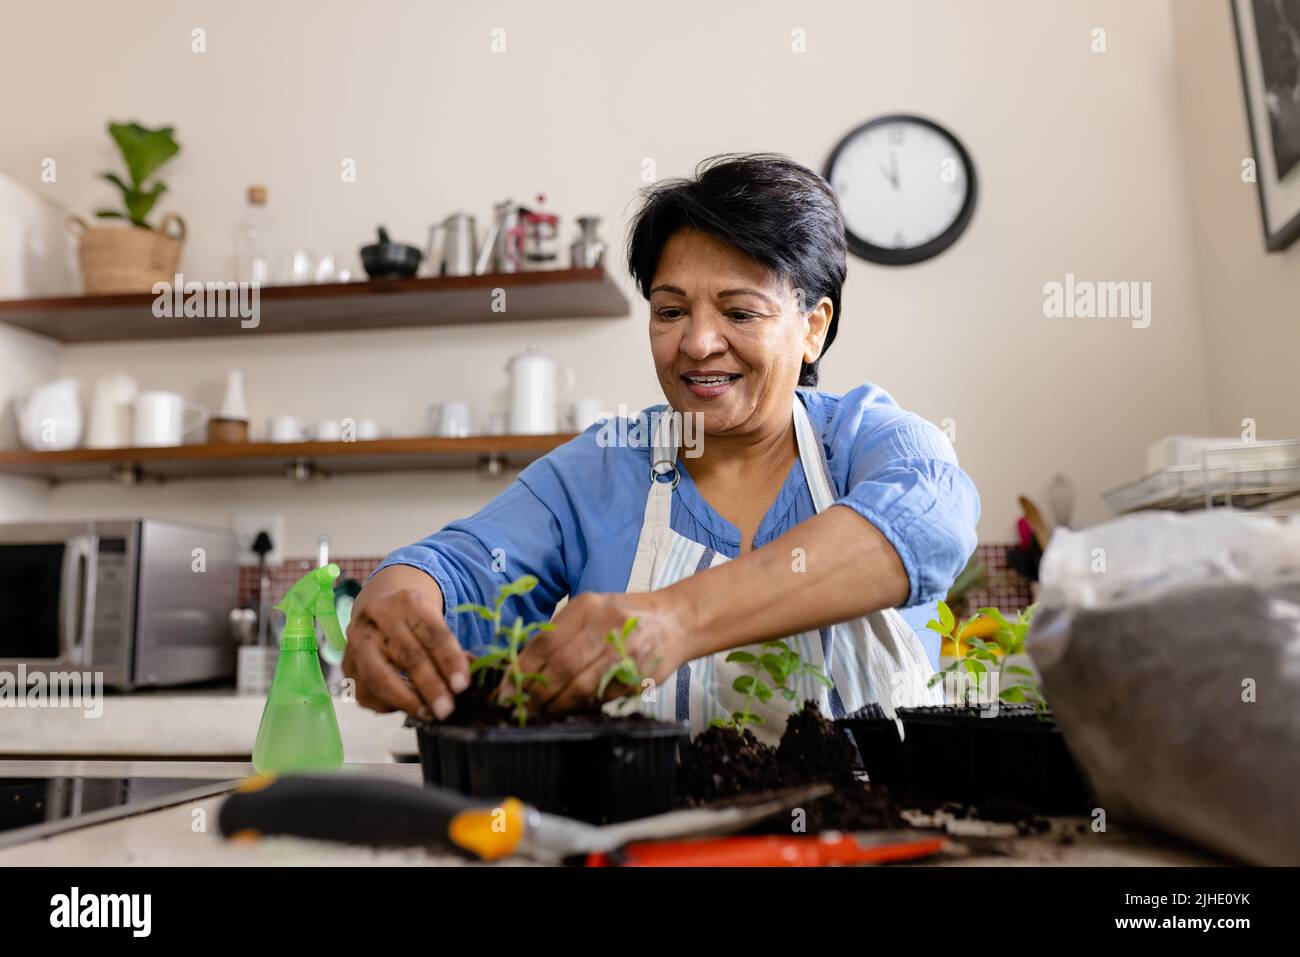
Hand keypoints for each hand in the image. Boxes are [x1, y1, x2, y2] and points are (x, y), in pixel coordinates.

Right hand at [342, 565, 470, 720]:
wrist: (379, 608)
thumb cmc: (415, 623)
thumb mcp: (435, 624)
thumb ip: (451, 651)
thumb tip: (466, 680)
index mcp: (408, 602)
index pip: (433, 634)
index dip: (449, 661)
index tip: (462, 686)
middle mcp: (378, 617)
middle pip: (407, 656)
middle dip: (430, 687)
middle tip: (446, 710)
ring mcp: (357, 640)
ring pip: (379, 677)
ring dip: (406, 701)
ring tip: (428, 714)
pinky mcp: (346, 663)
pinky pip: (366, 692)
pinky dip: (388, 704)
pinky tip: (406, 706)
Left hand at [511, 591, 690, 714]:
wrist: (677, 620)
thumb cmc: (626, 619)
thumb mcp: (592, 614)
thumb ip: (562, 637)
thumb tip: (521, 674)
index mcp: (586, 606)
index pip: (545, 642)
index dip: (522, 670)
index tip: (505, 691)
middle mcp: (606, 622)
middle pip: (561, 664)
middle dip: (535, 693)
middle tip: (518, 709)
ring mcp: (625, 648)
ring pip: (581, 683)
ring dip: (556, 704)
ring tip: (538, 714)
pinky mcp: (639, 671)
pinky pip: (603, 694)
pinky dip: (582, 706)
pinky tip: (568, 711)